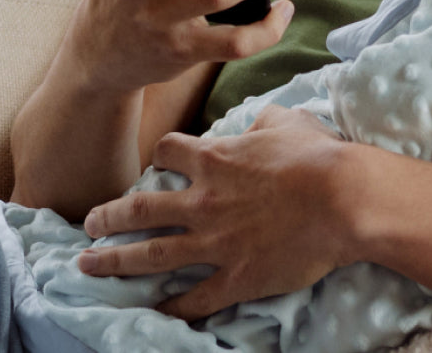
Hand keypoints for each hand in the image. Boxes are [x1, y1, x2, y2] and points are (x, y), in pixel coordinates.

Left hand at [78, 106, 356, 320]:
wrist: (343, 200)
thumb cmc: (319, 156)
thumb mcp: (288, 122)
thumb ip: (264, 120)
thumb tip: (259, 120)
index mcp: (214, 160)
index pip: (167, 152)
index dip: (158, 156)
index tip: (154, 163)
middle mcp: (203, 201)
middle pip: (139, 208)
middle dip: (108, 217)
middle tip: (88, 224)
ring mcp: (215, 243)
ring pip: (151, 255)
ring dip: (115, 261)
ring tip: (89, 264)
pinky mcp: (236, 277)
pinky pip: (195, 298)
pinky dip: (173, 307)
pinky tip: (156, 311)